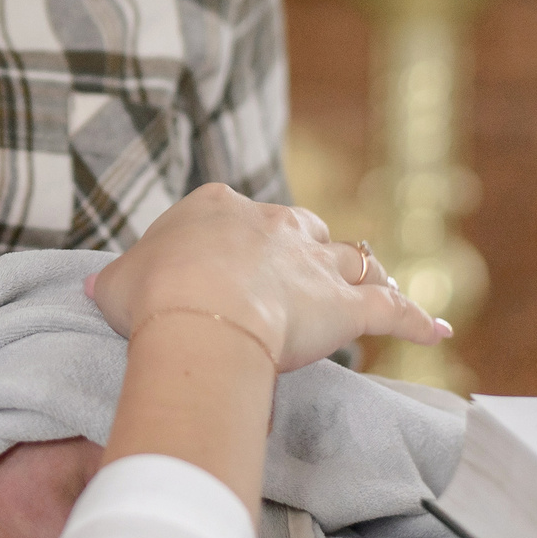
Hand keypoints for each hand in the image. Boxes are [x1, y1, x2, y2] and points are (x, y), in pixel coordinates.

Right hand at [89, 183, 445, 371]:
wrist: (197, 315)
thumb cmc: (152, 296)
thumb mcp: (116, 282)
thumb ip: (117, 280)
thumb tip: (98, 287)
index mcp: (217, 208)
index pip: (237, 217)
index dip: (237, 243)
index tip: (228, 267)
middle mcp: (274, 224)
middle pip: (302, 230)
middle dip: (306, 250)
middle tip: (305, 277)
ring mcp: (313, 261)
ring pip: (351, 260)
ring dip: (364, 273)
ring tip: (377, 286)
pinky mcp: (346, 304)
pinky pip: (393, 310)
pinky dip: (417, 320)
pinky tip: (439, 329)